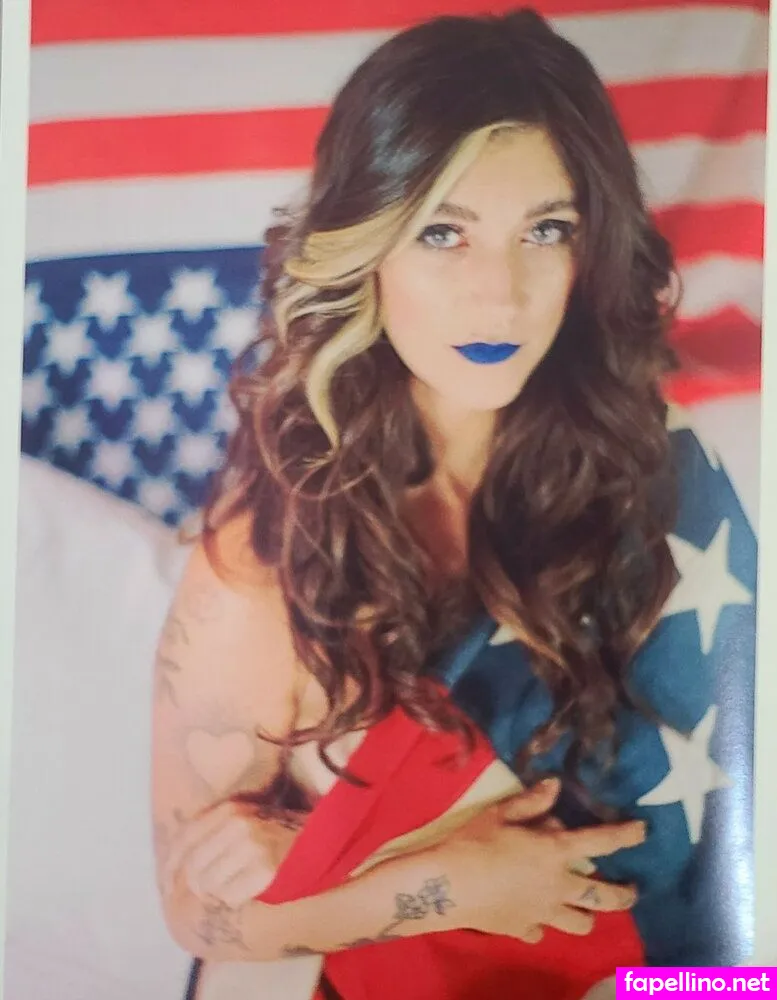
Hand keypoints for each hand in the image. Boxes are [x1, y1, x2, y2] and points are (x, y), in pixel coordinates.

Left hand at [161, 800, 304, 909]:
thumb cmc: (278, 837)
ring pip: (208, 885)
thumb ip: (213, 835)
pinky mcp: (266, 869)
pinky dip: (234, 900)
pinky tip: (249, 891)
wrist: (325, 842)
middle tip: (207, 894)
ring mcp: (253, 846)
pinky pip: (229, 896)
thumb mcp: (245, 823)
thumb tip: (173, 867)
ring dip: (217, 894)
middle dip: (195, 887)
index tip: (168, 886)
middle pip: (193, 868)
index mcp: (229, 809)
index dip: (170, 867)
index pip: (184, 840)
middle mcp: (238, 824)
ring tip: (234, 888)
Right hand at [435, 778, 643, 942]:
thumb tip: (556, 786)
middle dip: (624, 894)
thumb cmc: (474, 843)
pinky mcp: (524, 930)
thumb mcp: (501, 813)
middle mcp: (558, 886)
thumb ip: (532, 802)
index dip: (626, 835)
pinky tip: (535, 916)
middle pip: (604, 897)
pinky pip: (543, 930)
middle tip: (631, 889)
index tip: (643, 831)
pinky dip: (543, 922)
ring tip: (585, 906)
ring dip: (587, 913)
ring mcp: (544, 913)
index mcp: (555, 851)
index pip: (601, 842)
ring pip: (582, 922)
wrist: (446, 886)